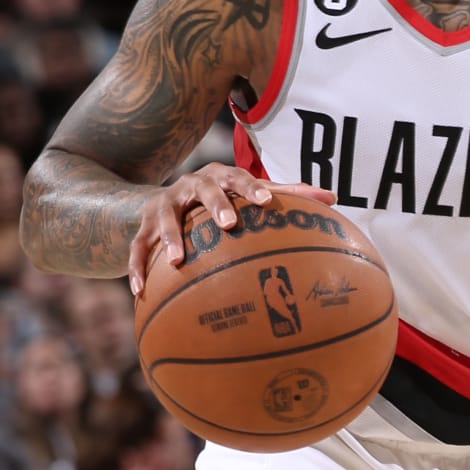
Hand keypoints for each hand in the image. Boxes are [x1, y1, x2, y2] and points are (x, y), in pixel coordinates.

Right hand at [127, 165, 336, 297]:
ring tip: (175, 261)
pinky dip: (136, 268)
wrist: (164, 201)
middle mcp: (190, 187)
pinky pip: (136, 247)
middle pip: (204, 190)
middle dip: (216, 205)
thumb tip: (333, 198)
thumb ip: (287, 195)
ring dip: (169, 237)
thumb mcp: (249, 195)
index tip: (267, 203)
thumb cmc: (221, 200)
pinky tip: (141, 291)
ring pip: (165, 218)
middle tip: (229, 224)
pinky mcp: (143, 227)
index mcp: (220, 178)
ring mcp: (164, 205)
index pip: (238, 178)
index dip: (252, 188)